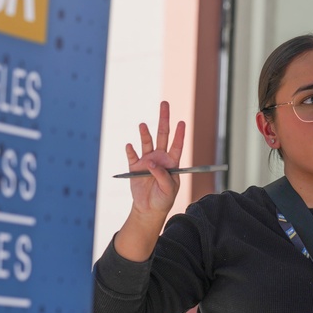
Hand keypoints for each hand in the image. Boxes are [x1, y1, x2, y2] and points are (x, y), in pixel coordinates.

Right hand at [125, 101, 185, 219]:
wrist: (148, 209)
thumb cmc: (163, 199)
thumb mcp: (168, 189)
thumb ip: (162, 175)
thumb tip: (151, 163)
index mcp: (171, 162)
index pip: (177, 145)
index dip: (180, 134)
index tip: (182, 122)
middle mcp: (160, 157)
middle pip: (162, 135)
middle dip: (164, 119)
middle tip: (165, 104)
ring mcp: (146, 160)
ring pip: (147, 142)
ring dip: (145, 133)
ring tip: (142, 125)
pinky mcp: (134, 167)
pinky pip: (132, 156)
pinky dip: (130, 150)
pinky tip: (130, 146)